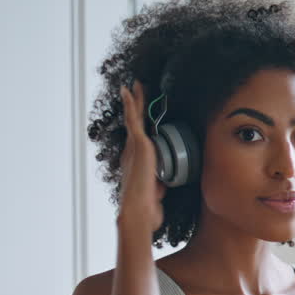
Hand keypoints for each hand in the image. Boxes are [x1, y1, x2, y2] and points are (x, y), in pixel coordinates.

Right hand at [117, 81, 166, 231]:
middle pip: (134, 123)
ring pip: (134, 117)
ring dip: (136, 100)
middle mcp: (131, 151)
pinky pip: (133, 118)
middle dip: (136, 107)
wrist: (139, 210)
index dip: (138, 124)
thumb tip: (164, 182)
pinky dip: (131, 103)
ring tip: (136, 84)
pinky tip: (130, 89)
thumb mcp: (157, 190)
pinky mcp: (138, 144)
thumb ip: (159, 182)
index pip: (138, 137)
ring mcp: (133, 146)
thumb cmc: (147, 206)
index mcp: (135, 161)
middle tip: (135, 90)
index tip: (139, 114)